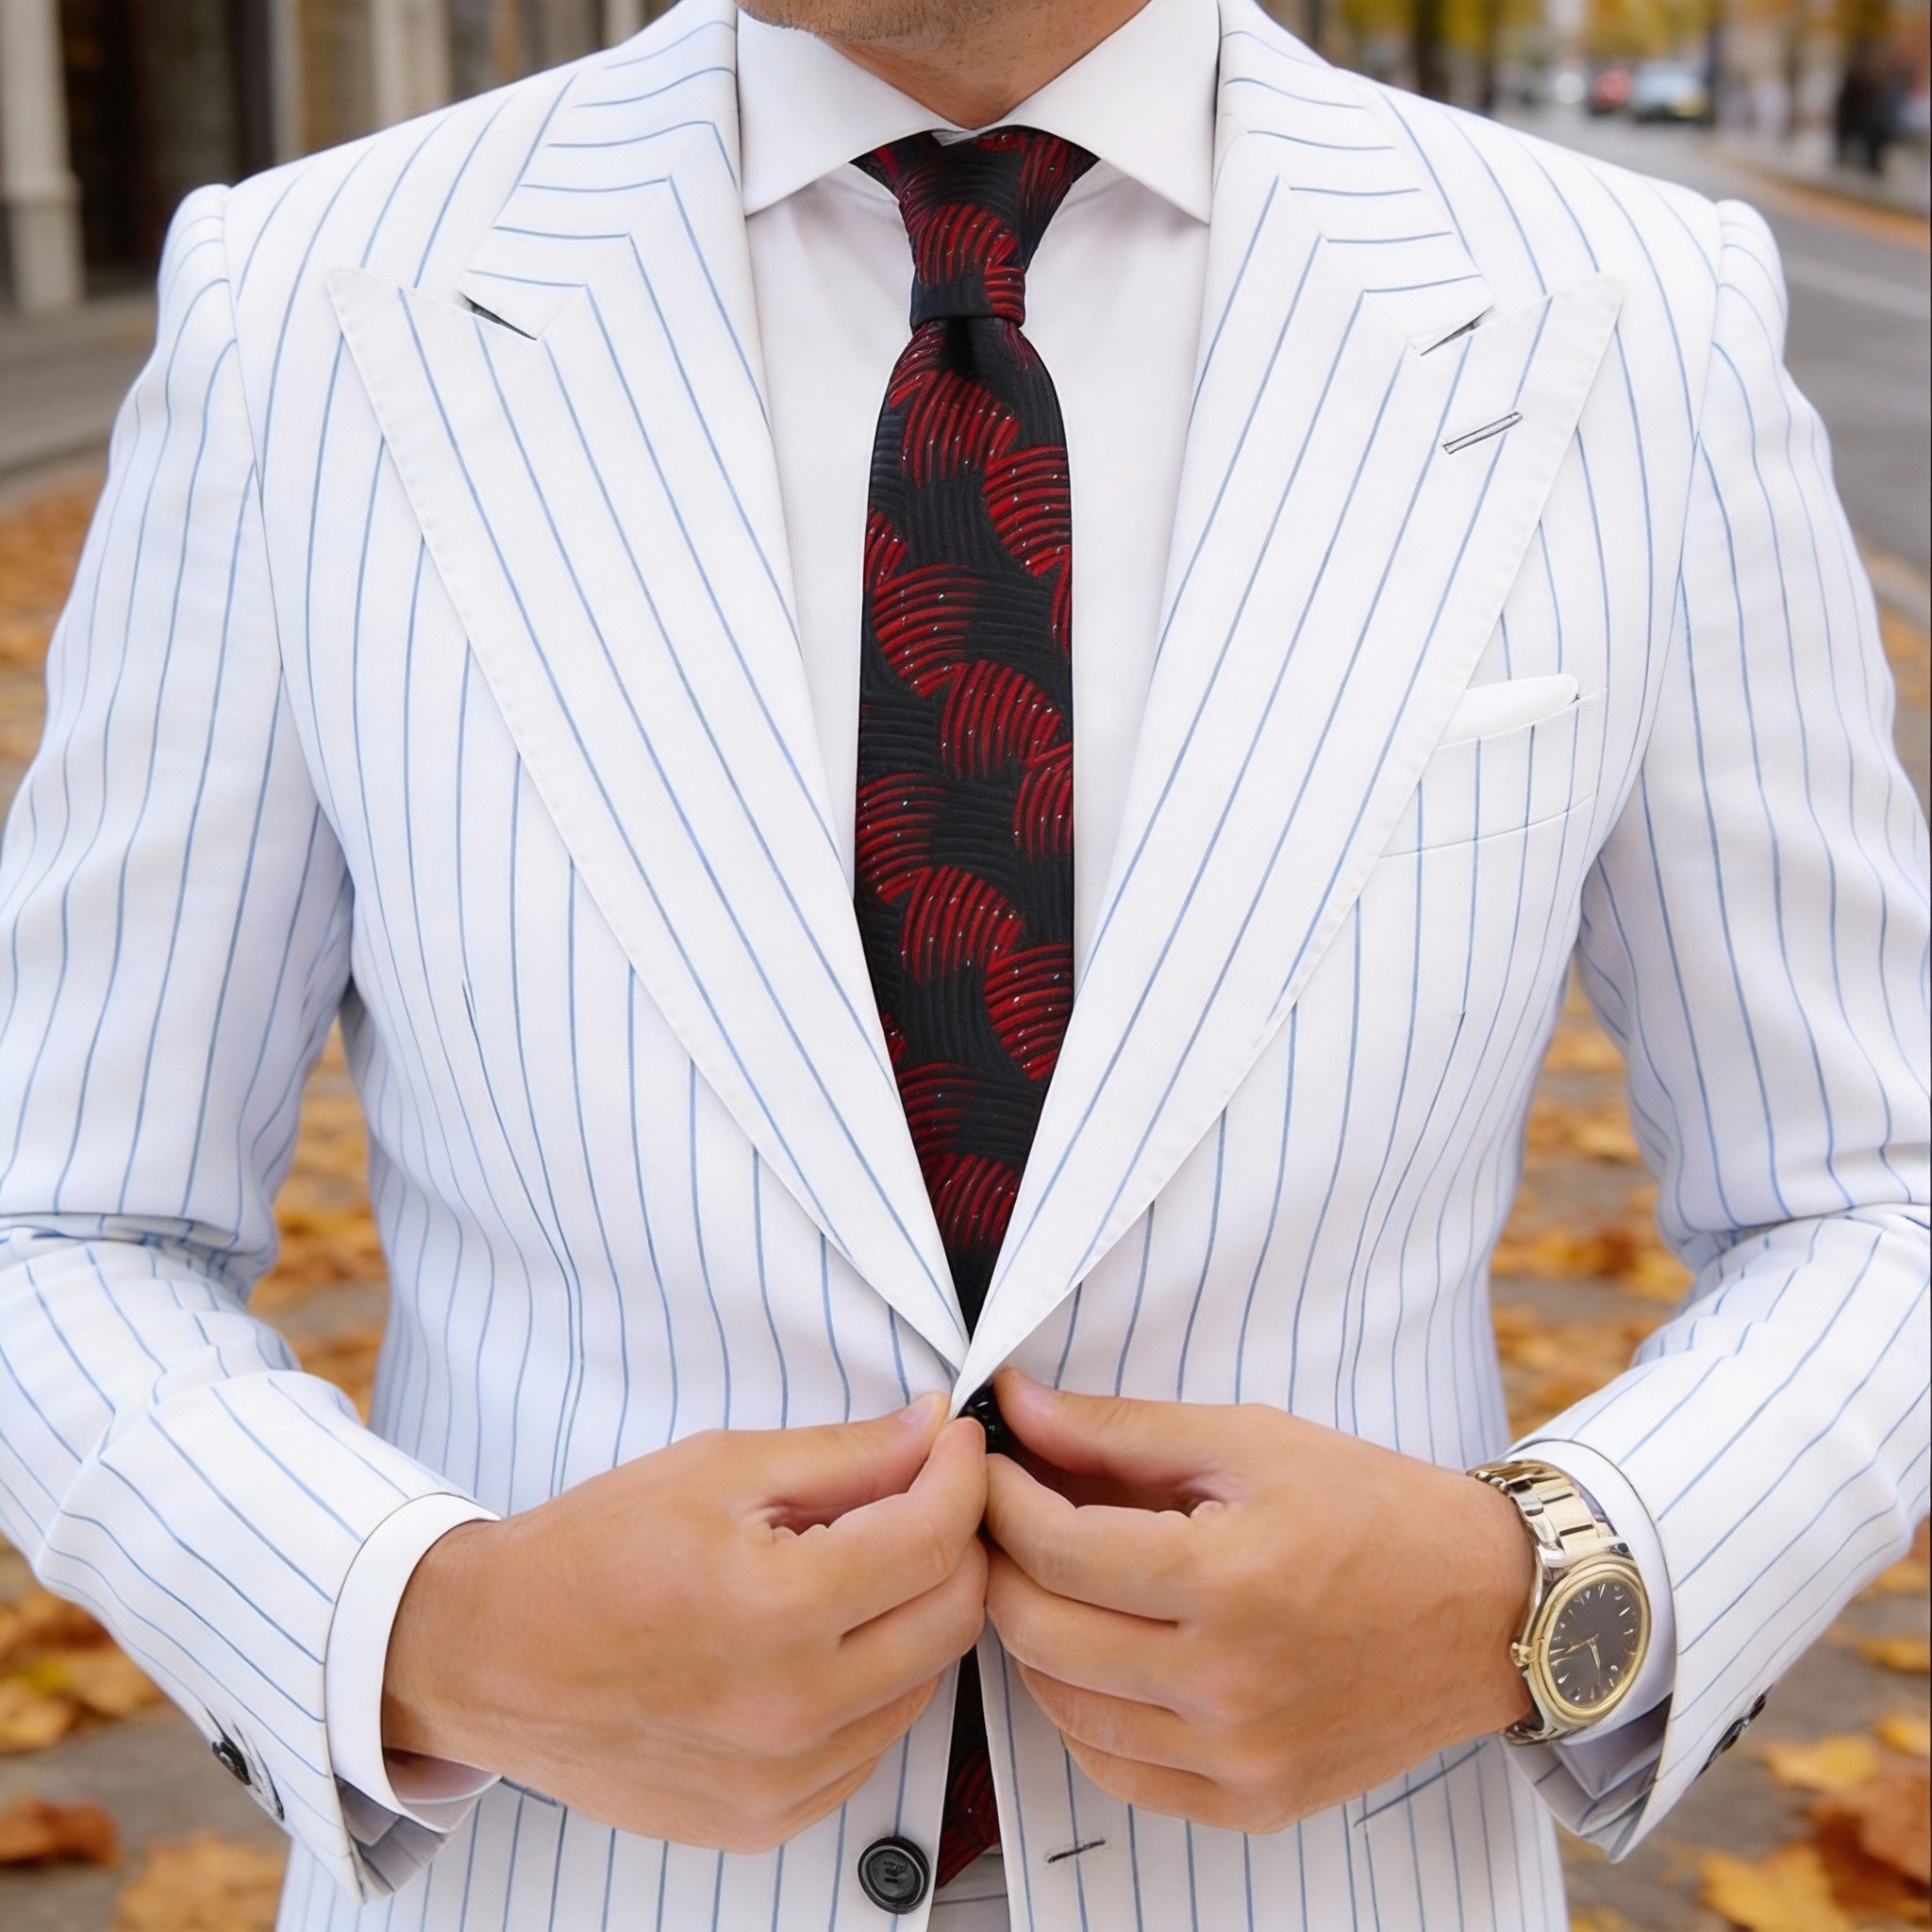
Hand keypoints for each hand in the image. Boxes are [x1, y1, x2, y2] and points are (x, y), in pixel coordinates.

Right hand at [383, 1396, 987, 1851]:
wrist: (491, 1657)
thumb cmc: (589, 1555)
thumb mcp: (717, 1468)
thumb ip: (843, 1455)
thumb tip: (930, 1432)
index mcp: (775, 1610)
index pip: (934, 1539)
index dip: (961, 1475)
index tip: (955, 1443)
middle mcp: (790, 1710)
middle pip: (953, 1617)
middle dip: (957, 1541)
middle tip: (925, 1494)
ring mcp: (781, 1779)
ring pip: (925, 1683)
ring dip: (918, 1613)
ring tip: (860, 1565)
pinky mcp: (767, 1819)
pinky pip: (873, 1743)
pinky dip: (874, 1683)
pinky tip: (825, 1638)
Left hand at [982, 1370, 1532, 1833]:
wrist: (1488, 1609)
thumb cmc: (1373, 1510)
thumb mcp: (1249, 1440)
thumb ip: (1119, 1430)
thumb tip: (1016, 1405)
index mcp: (1230, 1580)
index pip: (1055, 1549)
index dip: (1000, 1498)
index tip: (989, 1466)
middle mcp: (1230, 1684)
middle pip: (1042, 1631)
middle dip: (1000, 1563)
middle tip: (1003, 1518)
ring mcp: (1240, 1757)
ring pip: (1064, 1708)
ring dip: (1033, 1637)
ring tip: (1048, 1579)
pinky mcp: (1252, 1802)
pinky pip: (1117, 1771)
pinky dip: (1082, 1712)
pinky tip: (1096, 1654)